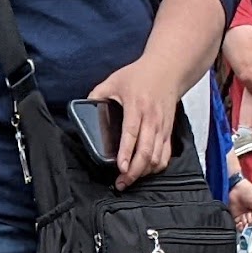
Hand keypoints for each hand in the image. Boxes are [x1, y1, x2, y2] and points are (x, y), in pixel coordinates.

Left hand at [85, 62, 180, 187]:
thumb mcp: (114, 80)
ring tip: (129, 180)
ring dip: (144, 172)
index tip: (120, 168)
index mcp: (136, 105)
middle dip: (135, 171)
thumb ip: (97, 95)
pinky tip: (145, 172)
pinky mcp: (168, 131)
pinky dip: (157, 166)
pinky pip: (166, 154)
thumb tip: (83, 109)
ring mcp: (162, 126)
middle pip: (146, 151)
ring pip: (157, 156)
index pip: (132, 133)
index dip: (126, 153)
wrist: (168, 70)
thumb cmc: (140, 75)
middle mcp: (152, 118)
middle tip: (121, 182)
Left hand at [229, 177, 251, 226]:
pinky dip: (239, 227)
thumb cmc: (249, 190)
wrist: (237, 187)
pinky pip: (238, 225)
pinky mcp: (236, 217)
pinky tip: (240, 224)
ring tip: (245, 218)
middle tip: (250, 216)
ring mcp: (244, 217)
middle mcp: (251, 215)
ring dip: (246, 225)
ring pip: (246, 226)